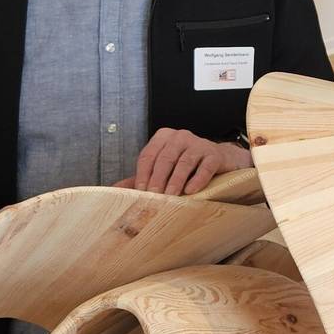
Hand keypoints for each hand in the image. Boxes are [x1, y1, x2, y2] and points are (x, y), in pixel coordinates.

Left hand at [120, 128, 250, 194]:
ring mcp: (199, 143)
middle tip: (154, 197)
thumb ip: (140, 178)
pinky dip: (197, 179)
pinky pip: (205, 166)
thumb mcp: (162, 169)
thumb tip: (114, 190)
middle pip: (165, 158)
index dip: (143, 174)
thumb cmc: (186, 166)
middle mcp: (180, 136)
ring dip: (176, 181)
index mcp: (163, 137)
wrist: (220, 161)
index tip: (140, 192)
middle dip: (158, 179)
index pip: (148, 155)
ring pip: (184, 162)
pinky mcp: (214, 154)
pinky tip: (191, 191)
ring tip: (171, 196)